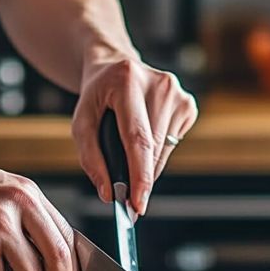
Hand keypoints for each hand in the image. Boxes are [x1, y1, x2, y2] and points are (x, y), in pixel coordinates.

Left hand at [72, 56, 197, 214]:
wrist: (116, 66)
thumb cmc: (98, 96)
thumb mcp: (81, 121)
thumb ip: (90, 158)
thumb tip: (108, 194)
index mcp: (127, 81)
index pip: (138, 139)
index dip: (139, 175)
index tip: (138, 204)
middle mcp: (159, 84)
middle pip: (153, 149)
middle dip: (140, 179)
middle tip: (128, 200)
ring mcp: (178, 93)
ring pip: (164, 151)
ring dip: (147, 166)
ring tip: (129, 153)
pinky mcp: (188, 104)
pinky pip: (172, 145)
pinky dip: (157, 153)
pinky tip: (145, 136)